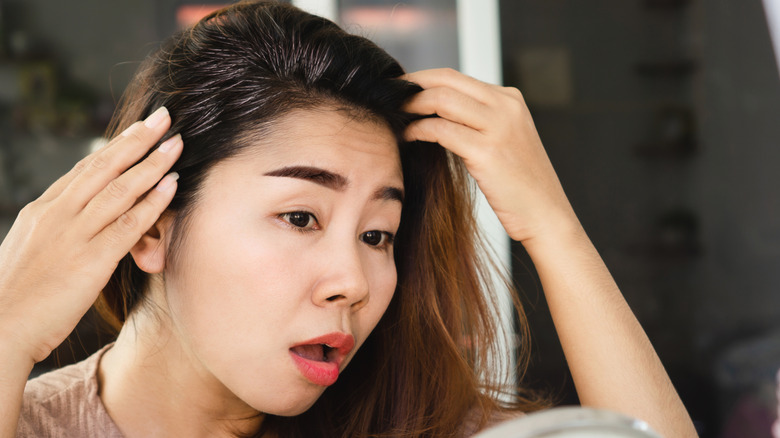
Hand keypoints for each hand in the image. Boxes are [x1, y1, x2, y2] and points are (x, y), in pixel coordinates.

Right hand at [0, 107, 180, 363]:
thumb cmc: (14, 299)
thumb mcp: (29, 253)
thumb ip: (55, 233)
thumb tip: (77, 223)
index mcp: (41, 212)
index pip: (84, 170)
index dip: (115, 147)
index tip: (137, 129)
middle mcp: (56, 216)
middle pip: (103, 167)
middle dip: (136, 139)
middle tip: (163, 117)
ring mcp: (73, 237)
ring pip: (119, 189)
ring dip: (152, 163)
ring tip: (176, 144)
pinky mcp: (90, 262)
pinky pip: (128, 224)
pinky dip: (152, 202)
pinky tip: (172, 185)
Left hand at [402, 68, 580, 243]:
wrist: (547, 215)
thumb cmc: (521, 185)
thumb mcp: (505, 140)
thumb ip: (479, 121)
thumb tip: (436, 112)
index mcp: (510, 99)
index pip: (456, 77)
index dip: (422, 79)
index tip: (400, 91)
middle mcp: (506, 106)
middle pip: (446, 80)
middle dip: (411, 86)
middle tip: (388, 97)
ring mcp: (498, 127)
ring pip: (441, 100)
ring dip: (411, 106)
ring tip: (394, 116)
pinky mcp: (487, 152)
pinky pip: (441, 130)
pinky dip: (418, 129)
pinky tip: (407, 136)